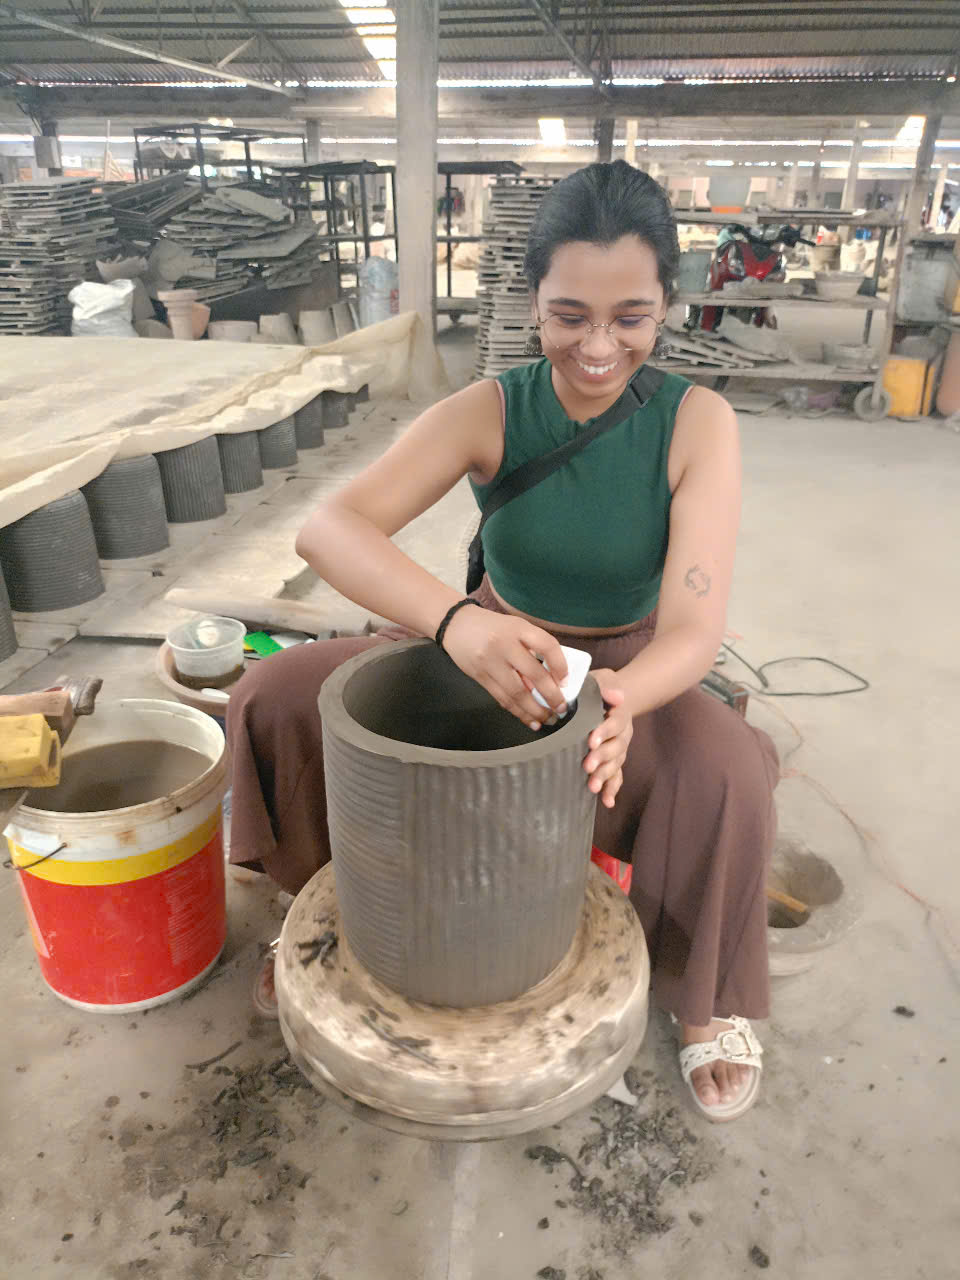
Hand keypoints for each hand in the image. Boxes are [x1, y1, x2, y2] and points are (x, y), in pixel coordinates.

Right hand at [440, 605, 568, 727]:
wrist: (457, 625)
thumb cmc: (493, 627)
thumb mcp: (516, 627)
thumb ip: (533, 647)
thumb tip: (553, 680)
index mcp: (518, 628)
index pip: (546, 646)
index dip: (560, 665)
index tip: (566, 682)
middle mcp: (504, 645)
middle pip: (534, 674)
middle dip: (551, 696)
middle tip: (561, 709)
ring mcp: (490, 662)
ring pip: (517, 693)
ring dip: (535, 710)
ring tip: (548, 719)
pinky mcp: (480, 677)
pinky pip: (502, 699)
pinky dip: (518, 712)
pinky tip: (530, 720)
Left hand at [583, 668, 633, 808]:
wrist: (613, 696)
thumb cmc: (600, 687)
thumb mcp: (602, 679)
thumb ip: (606, 685)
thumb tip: (617, 696)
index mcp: (619, 713)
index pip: (615, 723)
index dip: (604, 732)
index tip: (591, 740)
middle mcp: (623, 733)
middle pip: (616, 747)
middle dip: (602, 758)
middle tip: (587, 766)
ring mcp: (619, 747)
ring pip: (616, 763)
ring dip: (605, 775)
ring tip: (593, 787)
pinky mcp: (614, 759)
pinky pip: (617, 775)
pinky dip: (613, 788)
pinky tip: (606, 801)